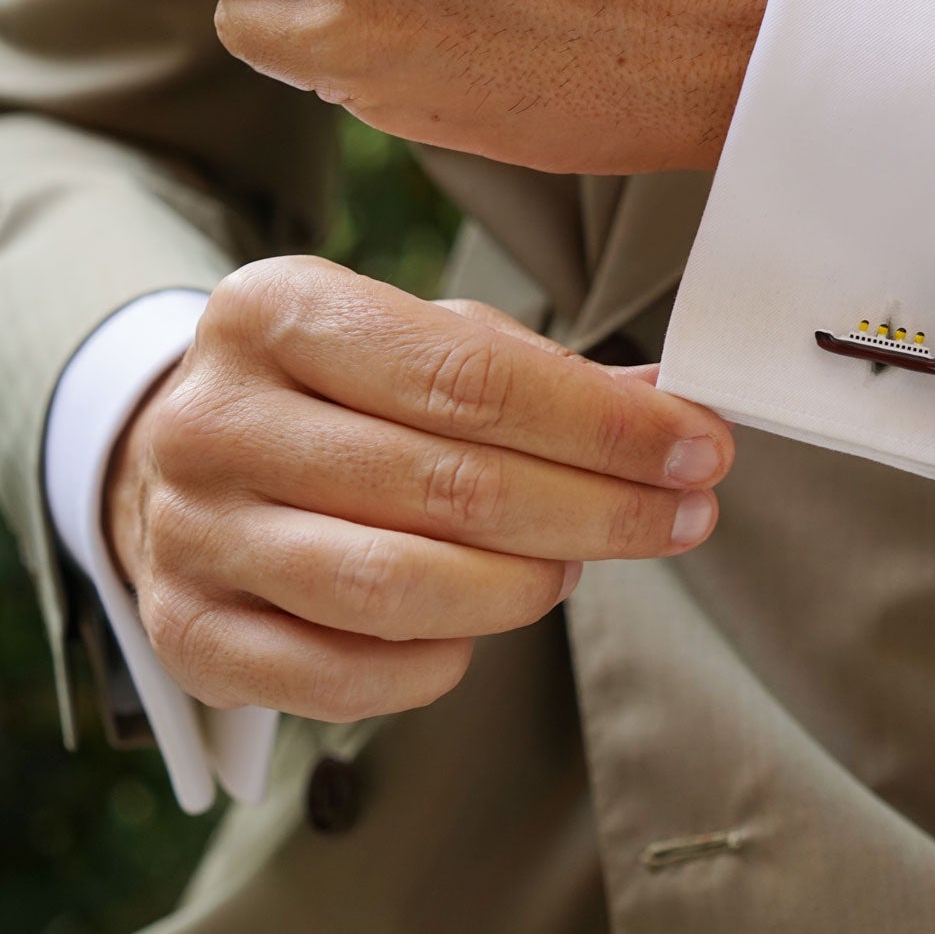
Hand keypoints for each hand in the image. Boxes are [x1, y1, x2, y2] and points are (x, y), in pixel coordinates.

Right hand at [104, 257, 731, 721]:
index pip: (469, 379)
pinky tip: (479, 625)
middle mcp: (215, 419)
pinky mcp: (187, 634)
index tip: (700, 449)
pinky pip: (346, 677)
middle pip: (450, 486)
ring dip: (524, 587)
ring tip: (573, 565)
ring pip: (398, 587)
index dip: (605, 426)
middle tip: (683, 517)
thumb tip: (673, 408)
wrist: (180, 457)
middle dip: (598, 510)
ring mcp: (191, 533)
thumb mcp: (423, 341)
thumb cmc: (336, 392)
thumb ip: (543, 373)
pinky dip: (441, 660)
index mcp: (275, 312)